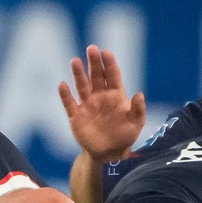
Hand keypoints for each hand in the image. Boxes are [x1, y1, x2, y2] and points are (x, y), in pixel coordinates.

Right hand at [58, 46, 145, 160]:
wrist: (110, 153)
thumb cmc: (126, 135)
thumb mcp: (136, 123)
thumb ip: (138, 109)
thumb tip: (139, 94)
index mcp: (116, 94)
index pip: (112, 75)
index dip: (109, 63)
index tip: (106, 52)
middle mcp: (100, 96)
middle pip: (96, 76)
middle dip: (94, 62)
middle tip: (91, 49)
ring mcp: (87, 105)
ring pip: (82, 86)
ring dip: (78, 74)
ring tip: (75, 61)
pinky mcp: (76, 116)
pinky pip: (69, 104)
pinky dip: (65, 95)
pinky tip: (62, 85)